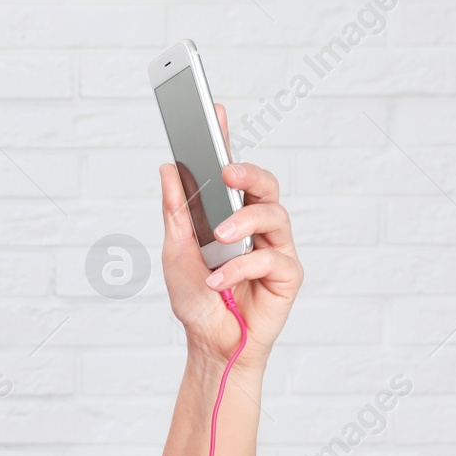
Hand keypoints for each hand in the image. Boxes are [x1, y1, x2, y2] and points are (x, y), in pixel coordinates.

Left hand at [159, 101, 302, 372]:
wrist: (210, 345)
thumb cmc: (196, 300)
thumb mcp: (175, 253)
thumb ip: (175, 212)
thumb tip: (168, 168)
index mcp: (229, 215)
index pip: (231, 172)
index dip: (226, 139)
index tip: (215, 110)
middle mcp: (256, 226)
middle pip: (265, 184)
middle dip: (249, 172)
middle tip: (227, 171)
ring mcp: (275, 248)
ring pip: (274, 214)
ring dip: (243, 223)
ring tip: (218, 238)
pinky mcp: (288, 274)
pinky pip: (271, 257)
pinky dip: (240, 268)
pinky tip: (219, 281)